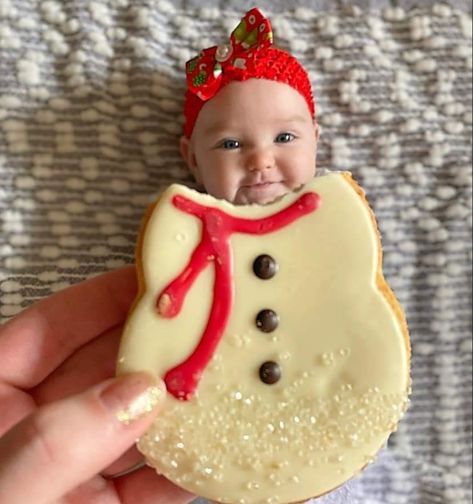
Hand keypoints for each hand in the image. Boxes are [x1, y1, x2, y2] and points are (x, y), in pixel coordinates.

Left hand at [0, 267, 193, 503]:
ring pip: (133, 421)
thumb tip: (136, 394)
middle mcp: (37, 428)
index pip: (51, 328)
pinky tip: (211, 448)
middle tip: (205, 324)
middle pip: (104, 369)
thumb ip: (52, 442)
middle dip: (155, 346)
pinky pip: (149, 482)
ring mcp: (72, 470)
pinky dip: (183, 467)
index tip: (155, 279)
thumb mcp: (1, 489)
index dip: (103, 297)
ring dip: (178, 403)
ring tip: (222, 375)